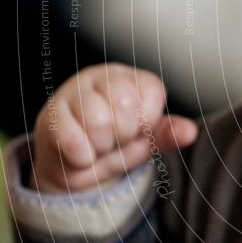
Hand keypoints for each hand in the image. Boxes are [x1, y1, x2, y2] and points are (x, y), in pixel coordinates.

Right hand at [30, 63, 198, 193]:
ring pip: (99, 122)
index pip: (152, 95)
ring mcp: (74, 91)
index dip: (146, 122)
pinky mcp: (50, 113)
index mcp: (133, 78)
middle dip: (123, 135)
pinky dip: (82, 156)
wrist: (71, 167)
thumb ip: (167, 134)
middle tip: (113, 138)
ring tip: (97, 144)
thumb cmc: (114, 145)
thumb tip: (191, 132)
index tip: (135, 129)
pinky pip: (72, 139)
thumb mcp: (146, 141)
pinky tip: (80, 153)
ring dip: (101, 146)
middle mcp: (104, 76)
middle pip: (125, 106)